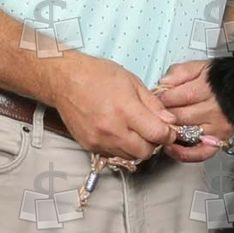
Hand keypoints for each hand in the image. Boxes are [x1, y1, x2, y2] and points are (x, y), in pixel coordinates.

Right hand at [44, 58, 173, 165]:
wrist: (64, 80)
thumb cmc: (97, 75)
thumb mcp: (132, 82)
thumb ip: (153, 104)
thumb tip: (169, 121)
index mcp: (125, 109)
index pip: (157, 135)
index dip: (168, 134)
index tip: (168, 130)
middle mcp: (111, 128)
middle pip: (145, 151)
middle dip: (153, 143)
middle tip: (151, 130)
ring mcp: (99, 139)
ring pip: (130, 156)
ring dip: (137, 147)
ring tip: (133, 130)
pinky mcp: (89, 146)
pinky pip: (113, 155)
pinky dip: (121, 147)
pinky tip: (118, 132)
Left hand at [152, 59, 232, 159]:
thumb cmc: (222, 79)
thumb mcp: (201, 67)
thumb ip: (180, 72)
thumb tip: (164, 83)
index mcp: (206, 88)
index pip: (172, 97)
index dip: (159, 99)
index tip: (156, 99)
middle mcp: (213, 109)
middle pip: (176, 116)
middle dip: (163, 115)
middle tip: (158, 113)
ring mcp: (217, 127)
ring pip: (184, 133)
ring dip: (170, 132)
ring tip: (164, 127)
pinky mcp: (220, 140)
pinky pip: (200, 153)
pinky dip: (184, 154)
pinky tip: (173, 148)